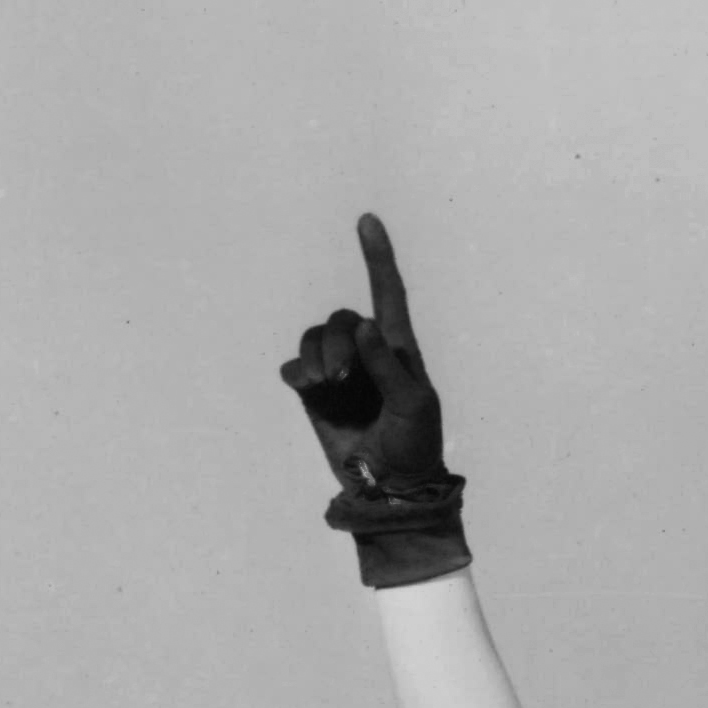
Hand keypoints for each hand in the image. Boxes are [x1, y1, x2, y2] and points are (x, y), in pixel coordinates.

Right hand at [280, 214, 468, 560]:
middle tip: (341, 379)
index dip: (378, 257)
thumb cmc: (413, 445)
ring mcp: (339, 372)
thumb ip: (389, 366)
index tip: (367, 220)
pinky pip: (294, 367)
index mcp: (400, 350)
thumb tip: (364, 325)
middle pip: (341, 320)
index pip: (389, 295)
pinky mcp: (314, 393)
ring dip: (317, 357)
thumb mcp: (413, 407)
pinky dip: (299, 374)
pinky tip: (311, 391)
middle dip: (336, 344)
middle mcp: (367, 353)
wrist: (388, 487)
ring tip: (328, 387)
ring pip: (315, 338)